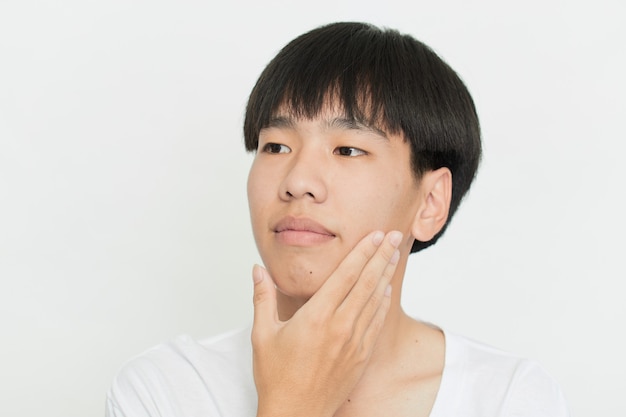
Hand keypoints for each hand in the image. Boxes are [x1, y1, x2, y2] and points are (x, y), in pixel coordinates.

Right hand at [251, 230, 402, 416]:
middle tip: (393, 235)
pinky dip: (383, 304)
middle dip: (381, 256)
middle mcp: (340, 326)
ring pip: (375, 301)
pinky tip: (386, 292)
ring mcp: (354, 342)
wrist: (295, 415)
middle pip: (366, 282)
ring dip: (386, 275)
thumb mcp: (262, 334)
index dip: (362, 252)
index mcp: (316, 317)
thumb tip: (258, 270)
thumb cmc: (276, 378)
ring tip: (394, 255)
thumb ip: (262, 298)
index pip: (345, 275)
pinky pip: (377, 323)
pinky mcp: (361, 357)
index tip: (374, 235)